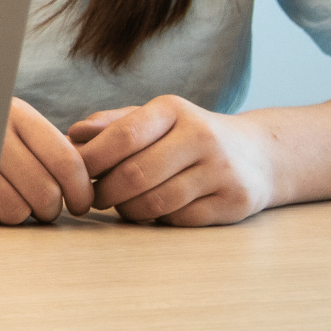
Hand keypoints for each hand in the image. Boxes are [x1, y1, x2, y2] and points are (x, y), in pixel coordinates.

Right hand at [0, 97, 93, 224]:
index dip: (81, 192)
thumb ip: (47, 143)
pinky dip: (2, 217)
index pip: (67, 162)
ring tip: (18, 201)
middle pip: (47, 192)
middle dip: (52, 208)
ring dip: (26, 214)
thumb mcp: (14, 121)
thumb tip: (88, 179)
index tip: (81, 204)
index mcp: (17, 114)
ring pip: (21, 209)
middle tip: (46, 207)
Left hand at [69, 96, 277, 226]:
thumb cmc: (188, 136)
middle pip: (136, 174)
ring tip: (120, 205)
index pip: (124, 135)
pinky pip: (180, 219)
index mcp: (174, 110)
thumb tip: (72, 135)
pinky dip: (158, 220)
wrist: (258, 155)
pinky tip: (153, 212)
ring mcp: (221, 171)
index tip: (76, 172)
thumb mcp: (154, 119)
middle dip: (105, 191)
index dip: (93, 159)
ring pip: (157, 201)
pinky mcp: (233, 202)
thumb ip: (112, 124)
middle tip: (93, 197)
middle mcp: (201, 137)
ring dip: (128, 209)